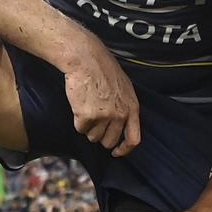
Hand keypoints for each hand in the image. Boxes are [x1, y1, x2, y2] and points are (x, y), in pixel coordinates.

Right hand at [60, 33, 140, 155]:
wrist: (86, 59)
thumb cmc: (104, 70)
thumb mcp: (125, 88)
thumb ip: (125, 108)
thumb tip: (121, 126)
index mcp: (132, 108)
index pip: (133, 139)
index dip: (124, 149)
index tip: (116, 152)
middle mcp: (120, 115)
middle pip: (109, 142)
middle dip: (100, 136)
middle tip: (94, 122)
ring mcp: (103, 117)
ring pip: (93, 137)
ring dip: (88, 127)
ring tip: (87, 107)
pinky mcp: (86, 116)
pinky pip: (80, 129)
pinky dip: (78, 120)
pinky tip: (79, 104)